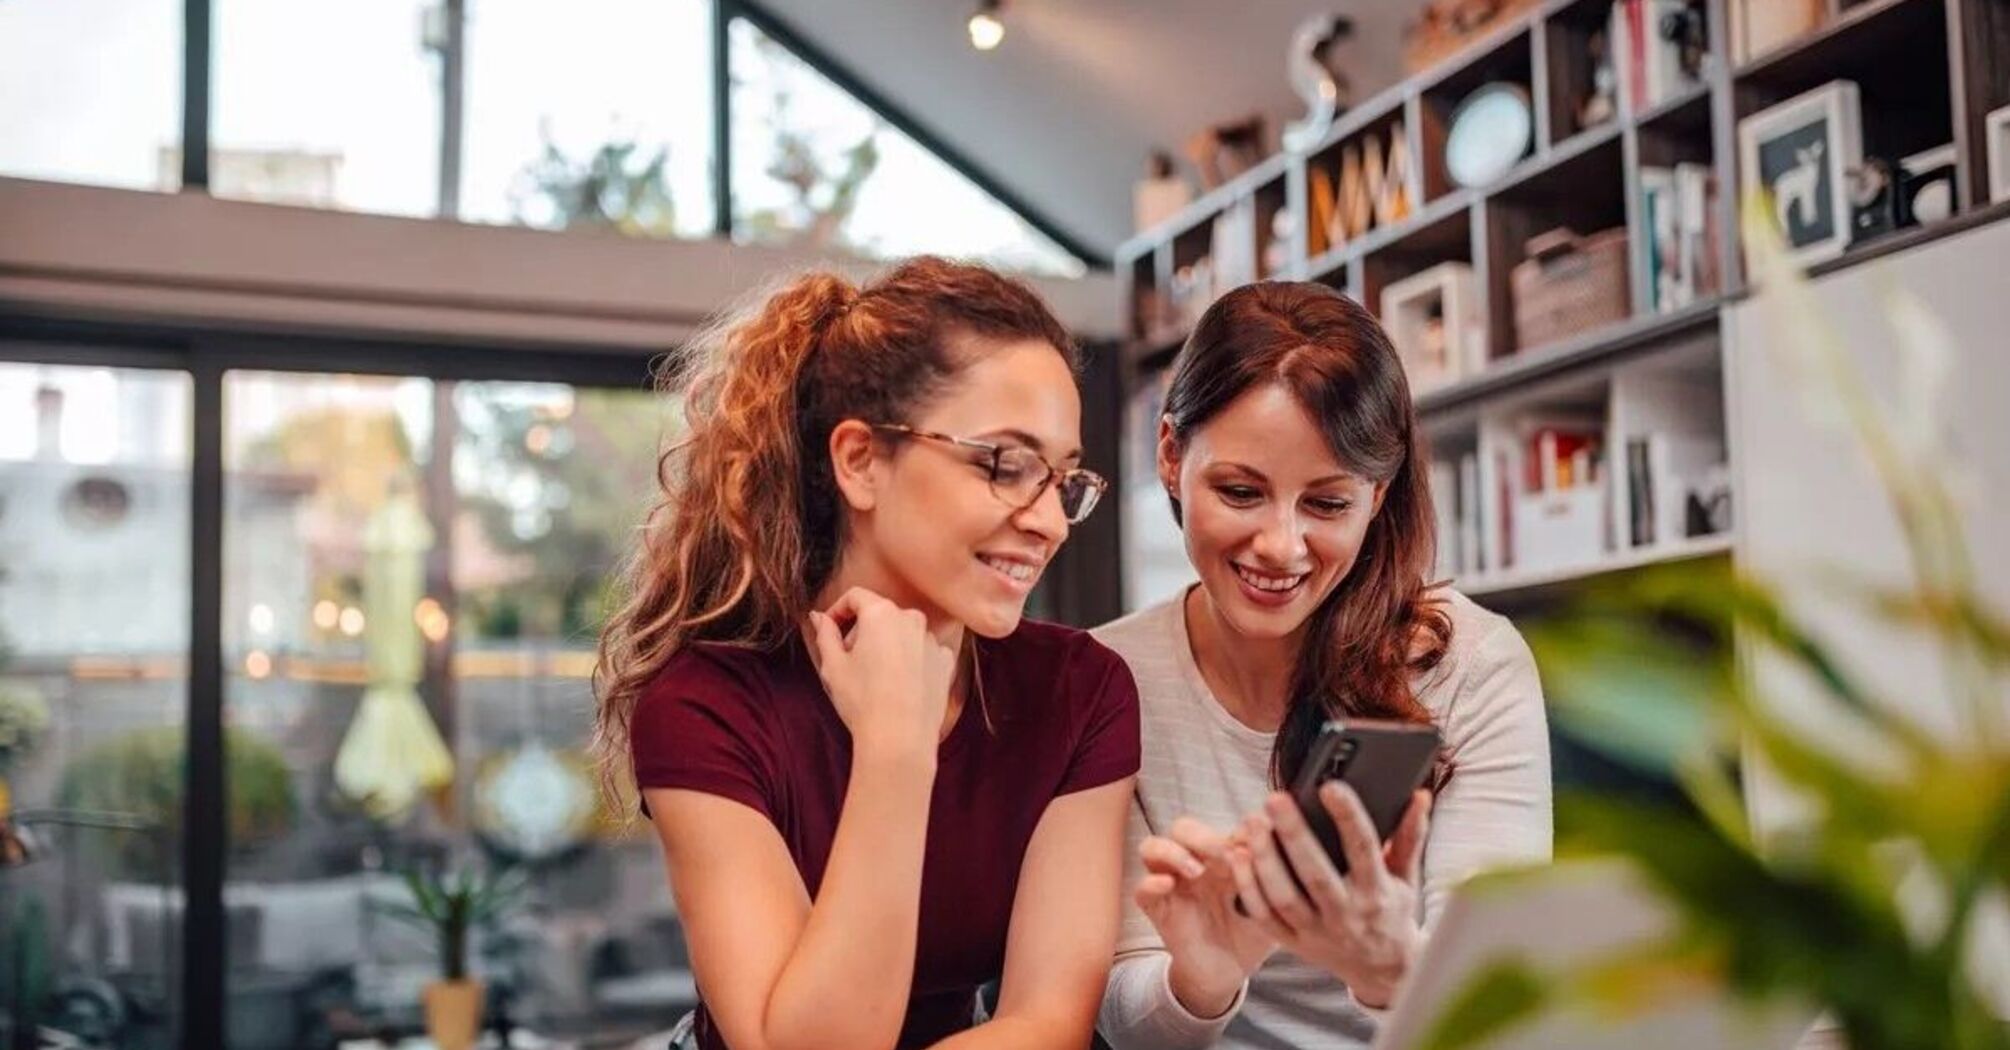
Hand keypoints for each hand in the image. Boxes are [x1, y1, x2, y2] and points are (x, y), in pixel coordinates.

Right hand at [807, 587, 956, 760]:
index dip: (838, 610)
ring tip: (875, 678)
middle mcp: (911, 619)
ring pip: (903, 633)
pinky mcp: (946, 662)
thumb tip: (818, 616)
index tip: (829, 628)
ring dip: (887, 646)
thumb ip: (825, 634)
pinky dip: (910, 660)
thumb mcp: (833, 666)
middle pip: (880, 615)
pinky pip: (923, 652)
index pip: (855, 596)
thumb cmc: (862, 700)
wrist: (900, 738)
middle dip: (862, 631)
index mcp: (881, 613)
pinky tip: (899, 685)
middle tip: (848, 660)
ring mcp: (932, 640)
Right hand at [1135, 817, 1277, 1018]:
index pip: (1221, 826)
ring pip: (1152, 847)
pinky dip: (1151, 882)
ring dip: (1173, 852)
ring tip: (1196, 871)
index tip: (1257, 845)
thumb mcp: (1269, 905)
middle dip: (1201, 836)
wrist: (1230, 974)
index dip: (1235, 831)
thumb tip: (1280, 845)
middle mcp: (1193, 864)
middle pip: (1182, 829)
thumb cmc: (1251, 934)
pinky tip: (1168, 885)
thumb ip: (1273, 878)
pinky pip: (1142, 889)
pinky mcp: (1159, 909)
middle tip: (1224, 853)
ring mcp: (1173, 885)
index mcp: (1220, 858)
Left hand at [1226, 787, 1431, 1008]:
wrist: (1383, 971)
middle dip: (1294, 834)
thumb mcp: (1406, 877)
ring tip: (1253, 822)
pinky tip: (1238, 855)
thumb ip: (1409, 835)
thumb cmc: (1392, 912)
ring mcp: (1317, 931)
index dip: (1348, 816)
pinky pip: (1265, 916)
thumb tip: (1420, 795)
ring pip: (1284, 896)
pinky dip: (1248, 887)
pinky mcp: (1294, 943)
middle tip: (1275, 799)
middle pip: (1316, 873)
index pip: (1363, 849)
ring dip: (1265, 859)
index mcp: (1376, 891)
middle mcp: (1346, 913)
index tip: (1330, 786)